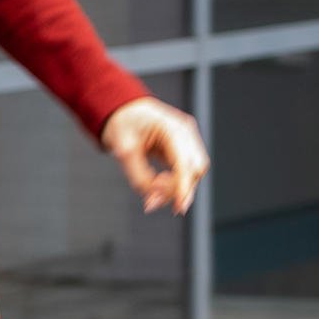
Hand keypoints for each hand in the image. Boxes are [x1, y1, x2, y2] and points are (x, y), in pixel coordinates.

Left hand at [99, 97, 208, 215]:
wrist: (122, 110)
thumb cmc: (123, 123)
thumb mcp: (124, 152)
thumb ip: (139, 177)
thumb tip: (153, 201)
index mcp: (171, 127)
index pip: (185, 163)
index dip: (183, 187)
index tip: (178, 208)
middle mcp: (185, 132)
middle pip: (196, 169)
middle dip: (179, 189)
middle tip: (152, 200)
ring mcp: (186, 139)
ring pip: (193, 173)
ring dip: (176, 189)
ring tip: (151, 193)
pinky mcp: (183, 148)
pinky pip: (186, 171)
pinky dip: (174, 183)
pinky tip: (157, 184)